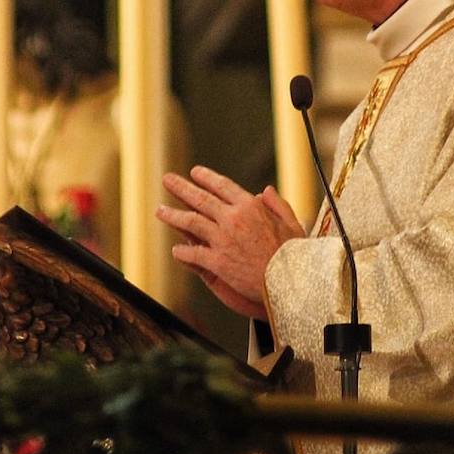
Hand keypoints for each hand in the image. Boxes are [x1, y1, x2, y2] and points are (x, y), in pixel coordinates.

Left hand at [156, 165, 305, 319]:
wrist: (289, 281)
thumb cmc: (294, 254)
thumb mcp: (292, 223)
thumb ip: (277, 204)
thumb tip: (265, 190)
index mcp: (251, 207)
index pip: (223, 186)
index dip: (206, 178)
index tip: (194, 172)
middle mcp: (233, 219)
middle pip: (201, 199)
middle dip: (181, 188)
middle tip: (167, 180)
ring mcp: (223, 240)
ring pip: (191, 222)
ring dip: (173, 216)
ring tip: (160, 211)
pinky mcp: (218, 262)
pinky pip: (193, 253)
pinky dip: (182, 251)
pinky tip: (175, 250)